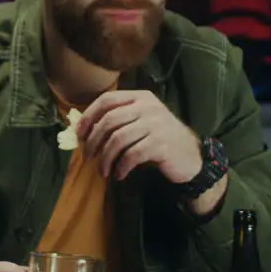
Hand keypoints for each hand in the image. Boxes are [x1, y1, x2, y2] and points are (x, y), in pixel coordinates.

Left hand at [77, 90, 201, 182]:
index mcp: (141, 97)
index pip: (107, 99)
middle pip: (109, 121)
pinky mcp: (161, 144)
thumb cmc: (160, 139)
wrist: (191, 156)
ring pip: (118, 139)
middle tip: (88, 157)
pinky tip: (119, 174)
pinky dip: (121, 167)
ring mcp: (156, 125)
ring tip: (103, 171)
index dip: (89, 116)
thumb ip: (119, 120)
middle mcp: (148, 107)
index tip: (79, 134)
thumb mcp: (141, 122)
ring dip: (105, 158)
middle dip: (93, 141)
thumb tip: (83, 130)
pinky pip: (132, 155)